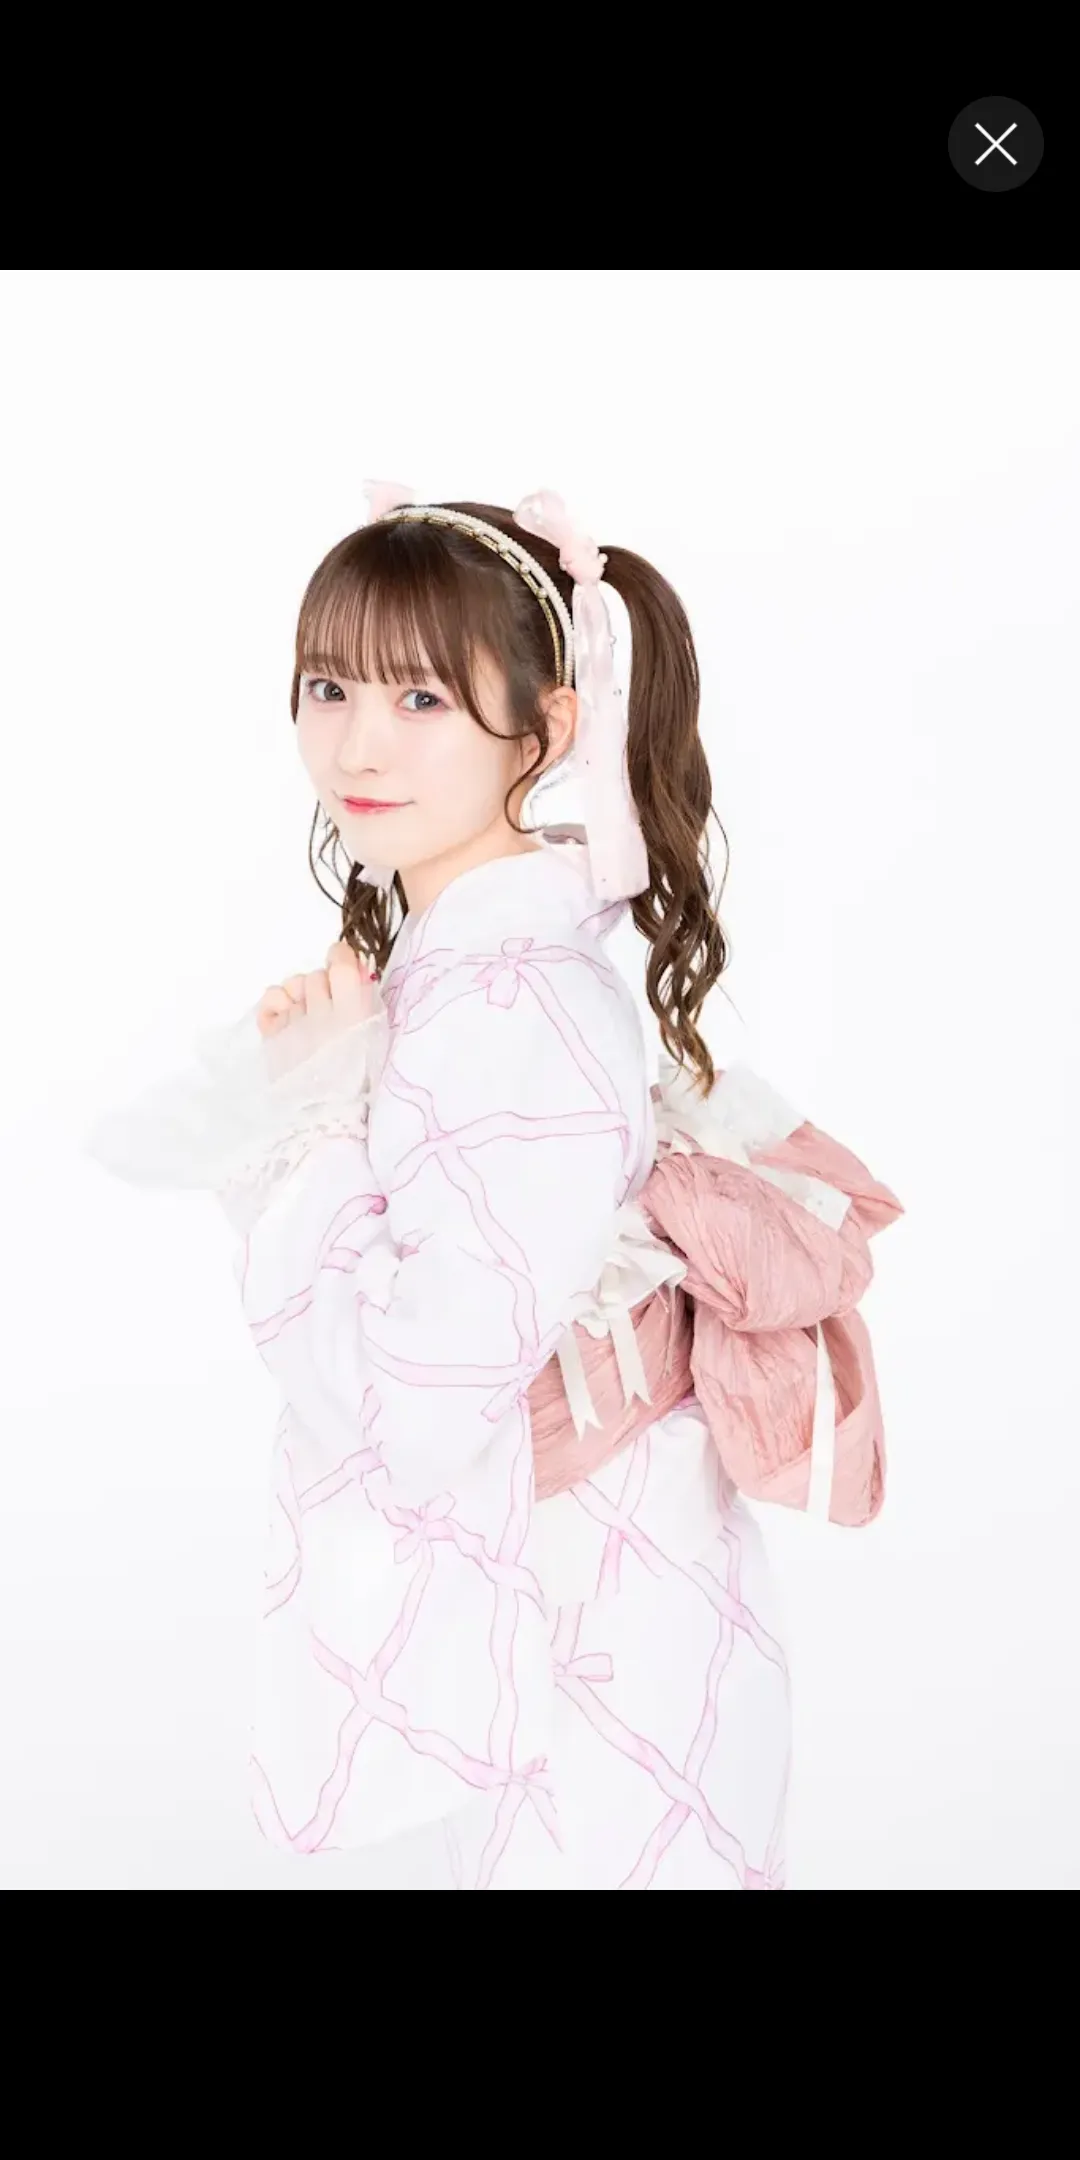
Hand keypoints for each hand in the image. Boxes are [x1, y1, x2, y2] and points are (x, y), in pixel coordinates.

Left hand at [256, 942, 379, 1077]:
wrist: (326, 1116)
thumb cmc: (359, 1082)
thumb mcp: (376, 1038)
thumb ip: (367, 1001)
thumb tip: (356, 968)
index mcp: (353, 1011)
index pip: (340, 961)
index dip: (340, 959)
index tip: (341, 967)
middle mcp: (320, 1011)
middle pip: (316, 977)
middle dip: (322, 988)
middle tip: (328, 1011)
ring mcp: (293, 1022)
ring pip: (293, 986)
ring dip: (302, 997)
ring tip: (308, 1021)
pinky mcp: (272, 1034)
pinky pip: (271, 997)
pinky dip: (278, 1002)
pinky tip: (287, 1017)